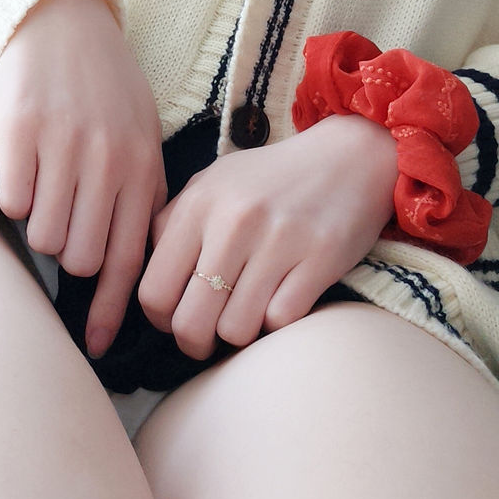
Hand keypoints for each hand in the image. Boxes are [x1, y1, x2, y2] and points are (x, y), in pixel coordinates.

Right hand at [0, 0, 166, 355]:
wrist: (62, 20)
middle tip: (64, 226)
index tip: (94, 348)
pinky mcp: (23, 128)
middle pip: (82, 257)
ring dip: (39, 226)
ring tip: (45, 190)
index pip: (130, 260)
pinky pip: (12, 199)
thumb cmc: (105, 87)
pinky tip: (23, 168)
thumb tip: (131, 270)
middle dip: (68, 257)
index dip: (109, 311)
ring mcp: (67, 144)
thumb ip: (140, 196)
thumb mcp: (140, 135)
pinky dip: (13, 195)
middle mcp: (110, 160)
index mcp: (144, 167)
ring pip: (44, 235)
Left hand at [137, 112, 396, 359]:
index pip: (154, 292)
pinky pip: (280, 321)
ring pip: (236, 330)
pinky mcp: (319, 259)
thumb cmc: (272, 178)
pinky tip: (281, 300)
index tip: (176, 320)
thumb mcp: (213, 183)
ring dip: (240, 333)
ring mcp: (278, 241)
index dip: (160, 320)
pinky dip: (277, 321)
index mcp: (198, 204)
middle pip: (190, 322)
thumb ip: (174, 223)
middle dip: (196, 342)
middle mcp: (233, 222)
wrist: (350, 157)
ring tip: (248, 313)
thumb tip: (148, 274)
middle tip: (209, 336)